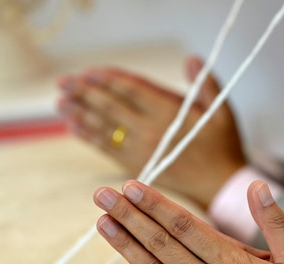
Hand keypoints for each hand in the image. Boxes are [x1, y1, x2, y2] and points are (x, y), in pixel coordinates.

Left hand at [58, 56, 246, 208]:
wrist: (220, 184)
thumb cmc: (222, 145)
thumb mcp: (222, 111)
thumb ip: (206, 84)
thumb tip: (191, 59)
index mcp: (168, 114)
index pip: (130, 91)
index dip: (108, 79)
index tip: (89, 72)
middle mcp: (150, 131)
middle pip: (110, 107)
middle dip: (84, 93)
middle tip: (63, 82)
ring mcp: (141, 150)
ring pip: (104, 128)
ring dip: (80, 114)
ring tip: (60, 103)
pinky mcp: (137, 166)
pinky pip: (107, 149)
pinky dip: (89, 138)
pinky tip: (74, 127)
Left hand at [93, 179, 283, 263]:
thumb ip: (274, 221)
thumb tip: (258, 185)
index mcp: (233, 262)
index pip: (185, 225)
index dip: (156, 204)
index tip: (132, 185)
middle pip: (162, 243)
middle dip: (130, 216)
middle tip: (102, 195)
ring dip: (125, 246)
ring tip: (101, 222)